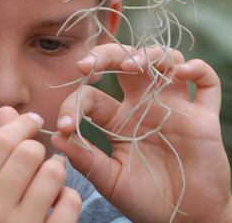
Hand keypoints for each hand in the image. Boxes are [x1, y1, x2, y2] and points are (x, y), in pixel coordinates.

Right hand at [0, 107, 81, 222]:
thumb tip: (8, 109)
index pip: (1, 141)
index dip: (22, 124)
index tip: (33, 122)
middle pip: (30, 152)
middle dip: (38, 151)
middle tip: (36, 160)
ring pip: (54, 172)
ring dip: (55, 172)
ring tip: (47, 182)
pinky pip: (72, 202)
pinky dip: (69, 199)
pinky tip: (57, 205)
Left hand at [52, 44, 231, 222]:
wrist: (183, 220)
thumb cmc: (144, 200)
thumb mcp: (109, 180)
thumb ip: (85, 159)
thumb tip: (55, 138)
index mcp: (117, 120)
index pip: (91, 95)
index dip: (74, 103)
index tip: (65, 124)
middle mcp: (143, 106)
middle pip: (125, 63)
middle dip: (107, 55)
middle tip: (87, 64)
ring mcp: (174, 107)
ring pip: (164, 62)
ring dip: (148, 56)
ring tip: (133, 66)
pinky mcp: (203, 117)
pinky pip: (206, 82)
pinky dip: (197, 70)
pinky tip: (181, 74)